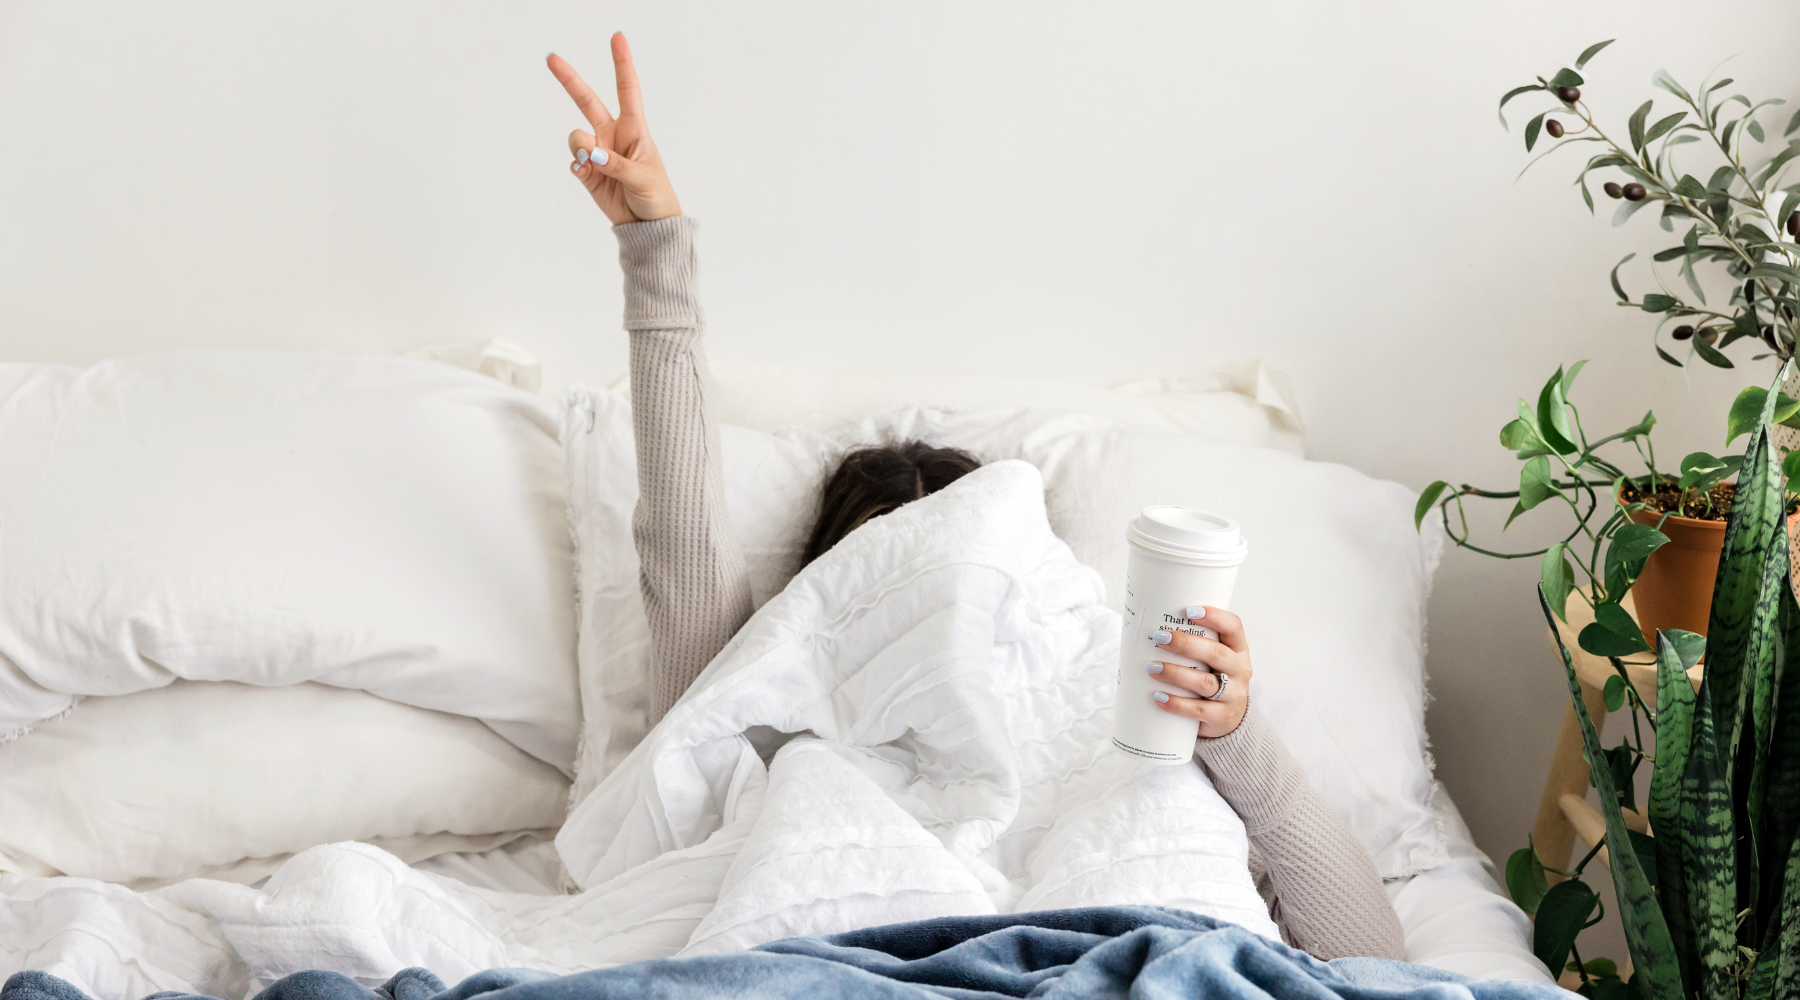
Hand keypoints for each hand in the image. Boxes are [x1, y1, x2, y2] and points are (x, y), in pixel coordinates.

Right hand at [547, 34, 680, 224]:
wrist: (647, 226)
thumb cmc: (656, 196)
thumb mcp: (642, 178)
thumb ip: (614, 163)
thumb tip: (590, 152)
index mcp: (635, 129)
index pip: (627, 90)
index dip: (622, 63)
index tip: (617, 37)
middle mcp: (613, 135)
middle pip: (587, 101)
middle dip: (569, 80)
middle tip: (552, 58)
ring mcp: (598, 152)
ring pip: (576, 136)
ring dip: (579, 146)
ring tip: (592, 163)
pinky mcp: (587, 171)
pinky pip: (573, 160)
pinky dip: (577, 165)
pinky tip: (587, 174)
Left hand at [1148, 606, 1251, 738]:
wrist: (1229, 718)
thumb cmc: (1214, 678)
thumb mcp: (1214, 660)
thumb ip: (1196, 644)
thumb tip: (1153, 627)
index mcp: (1238, 650)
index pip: (1233, 627)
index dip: (1215, 617)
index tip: (1189, 611)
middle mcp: (1239, 670)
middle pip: (1215, 653)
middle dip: (1186, 644)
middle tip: (1159, 637)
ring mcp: (1233, 695)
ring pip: (1204, 682)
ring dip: (1175, 673)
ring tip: (1152, 668)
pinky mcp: (1221, 716)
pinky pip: (1198, 710)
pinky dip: (1176, 703)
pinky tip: (1159, 697)